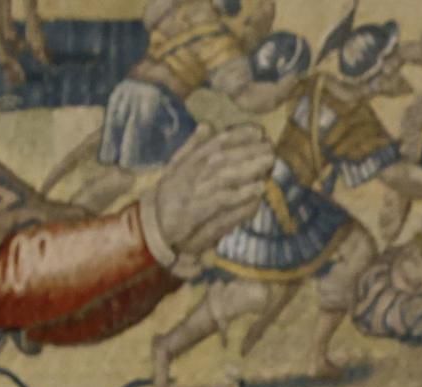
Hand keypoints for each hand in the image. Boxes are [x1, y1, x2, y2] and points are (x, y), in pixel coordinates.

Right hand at [150, 124, 274, 258]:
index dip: (237, 134)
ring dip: (248, 168)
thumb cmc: (168, 197)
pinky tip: (258, 190)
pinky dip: (241, 195)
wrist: (152, 226)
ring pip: (225, 175)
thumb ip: (192, 147)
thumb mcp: (176, 167)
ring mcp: (195, 191)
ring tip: (269, 162)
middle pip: (223, 157)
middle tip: (270, 147)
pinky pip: (222, 201)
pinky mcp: (198, 211)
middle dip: (248, 150)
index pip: (214, 143)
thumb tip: (207, 125)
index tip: (258, 130)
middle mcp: (192, 173)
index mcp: (189, 161)